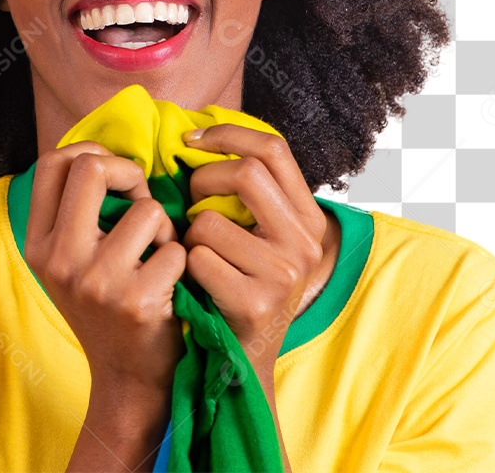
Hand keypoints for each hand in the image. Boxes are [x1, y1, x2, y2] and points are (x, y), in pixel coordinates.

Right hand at [24, 140, 188, 396]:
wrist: (127, 381)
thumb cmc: (108, 305)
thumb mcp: (73, 259)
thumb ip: (78, 209)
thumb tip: (107, 151)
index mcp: (39, 243)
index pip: (54, 162)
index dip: (91, 153)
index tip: (114, 175)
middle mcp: (59, 260)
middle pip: (92, 168)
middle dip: (129, 173)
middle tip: (141, 200)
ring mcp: (96, 281)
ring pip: (148, 208)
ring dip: (164, 226)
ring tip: (158, 253)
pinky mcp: (135, 300)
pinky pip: (174, 248)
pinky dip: (181, 260)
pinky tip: (171, 284)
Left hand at [180, 125, 331, 388]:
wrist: (244, 361)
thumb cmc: (240, 282)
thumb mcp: (261, 233)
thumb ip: (248, 191)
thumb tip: (194, 136)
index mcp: (309, 218)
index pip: (273, 148)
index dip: (228, 134)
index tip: (190, 140)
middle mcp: (305, 243)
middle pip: (246, 173)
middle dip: (202, 180)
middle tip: (189, 201)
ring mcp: (283, 275)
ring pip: (210, 220)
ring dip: (189, 233)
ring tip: (197, 253)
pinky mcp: (255, 304)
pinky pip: (198, 259)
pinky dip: (186, 266)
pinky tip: (196, 282)